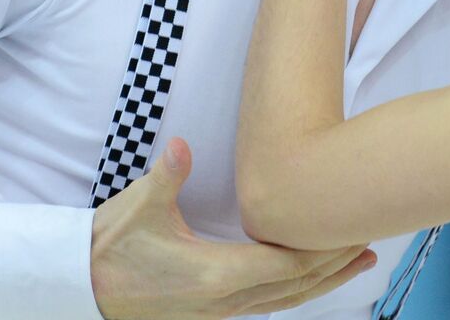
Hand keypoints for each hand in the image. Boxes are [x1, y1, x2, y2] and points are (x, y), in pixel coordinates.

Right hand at [91, 138, 376, 317]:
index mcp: (214, 276)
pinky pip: (267, 303)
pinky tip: (310, 275)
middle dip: (335, 265)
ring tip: (359, 260)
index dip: (322, 250)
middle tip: (372, 241)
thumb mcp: (138, 207)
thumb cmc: (109, 247)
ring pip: (285, 300)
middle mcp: (223, 302)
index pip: (285, 265)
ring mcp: (217, 313)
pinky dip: (297, 288)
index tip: (353, 229)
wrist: (77, 290)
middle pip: (295, 287)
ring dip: (323, 281)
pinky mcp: (211, 313)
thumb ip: (167, 175)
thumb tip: (182, 146)